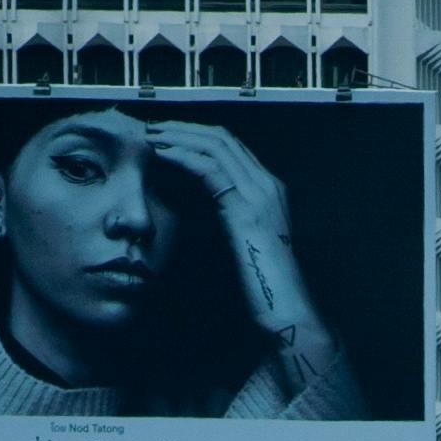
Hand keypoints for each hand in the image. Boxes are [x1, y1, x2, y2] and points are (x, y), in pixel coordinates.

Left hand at [142, 118, 331, 346]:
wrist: (287, 311)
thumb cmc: (265, 287)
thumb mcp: (246, 241)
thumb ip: (231, 215)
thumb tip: (201, 204)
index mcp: (270, 191)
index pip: (231, 147)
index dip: (197, 135)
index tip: (169, 136)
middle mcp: (268, 185)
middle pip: (222, 138)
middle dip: (184, 128)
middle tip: (155, 129)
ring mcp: (260, 195)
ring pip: (215, 146)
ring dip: (179, 137)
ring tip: (153, 137)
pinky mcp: (246, 209)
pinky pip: (210, 169)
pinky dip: (183, 156)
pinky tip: (164, 155)